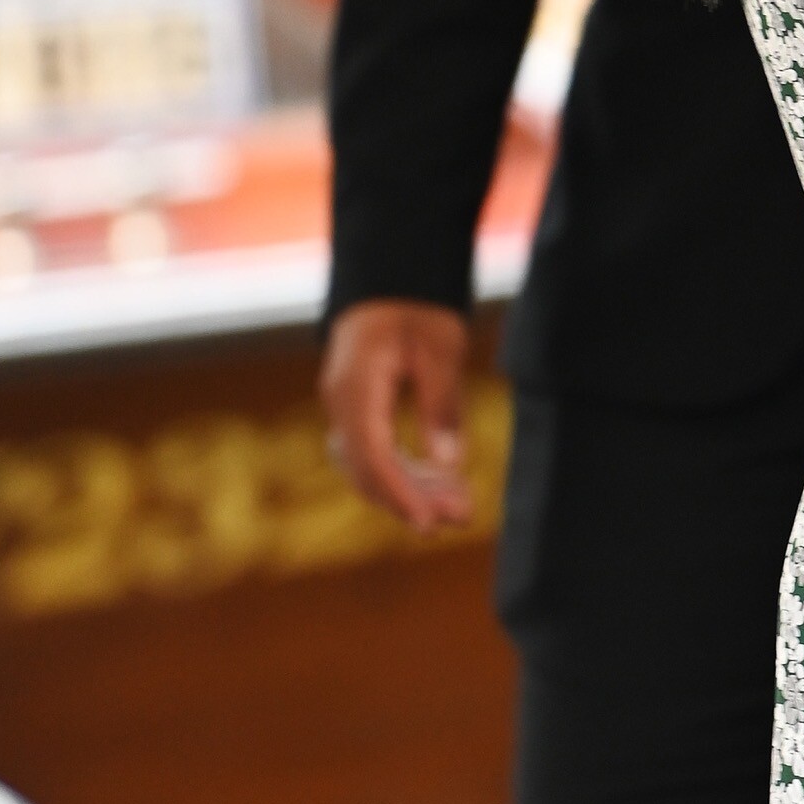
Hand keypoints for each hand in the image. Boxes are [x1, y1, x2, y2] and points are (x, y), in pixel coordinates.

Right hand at [320, 299, 473, 530]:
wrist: (392, 280)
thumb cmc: (418, 308)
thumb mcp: (442, 348)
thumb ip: (443, 404)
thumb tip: (449, 463)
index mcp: (357, 383)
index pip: (372, 453)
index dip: (400, 493)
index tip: (430, 523)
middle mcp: (341, 401)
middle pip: (368, 468)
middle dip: (413, 500)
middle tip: (462, 519)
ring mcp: (345, 409)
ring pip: (372, 466)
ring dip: (413, 491)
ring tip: (462, 508)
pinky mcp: (358, 412)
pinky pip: (376, 453)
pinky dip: (407, 473)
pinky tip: (444, 485)